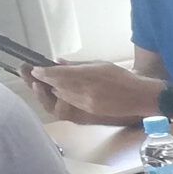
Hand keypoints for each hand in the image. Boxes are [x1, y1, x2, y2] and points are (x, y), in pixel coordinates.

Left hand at [33, 61, 156, 122]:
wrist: (140, 97)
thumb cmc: (122, 77)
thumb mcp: (100, 65)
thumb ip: (78, 65)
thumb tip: (58, 62)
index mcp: (88, 75)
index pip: (58, 74)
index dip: (43, 72)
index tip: (34, 69)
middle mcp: (85, 90)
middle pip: (56, 85)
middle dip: (43, 80)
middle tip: (33, 75)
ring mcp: (87, 102)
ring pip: (61, 95)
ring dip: (51, 89)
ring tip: (45, 83)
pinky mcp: (90, 111)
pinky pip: (70, 103)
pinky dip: (62, 97)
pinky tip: (60, 92)